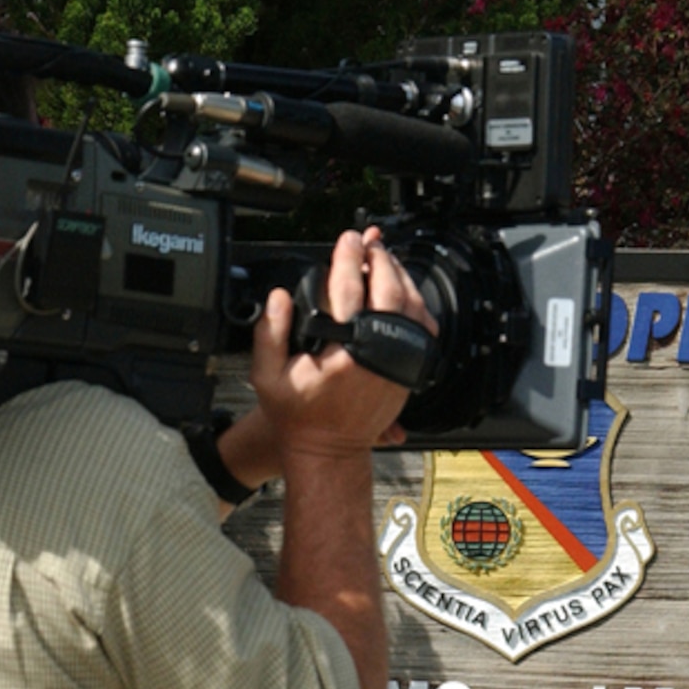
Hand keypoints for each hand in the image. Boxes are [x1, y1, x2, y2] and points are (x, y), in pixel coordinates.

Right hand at [250, 228, 430, 459]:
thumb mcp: (266, 375)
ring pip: (411, 305)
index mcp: (344, 351)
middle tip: (368, 242)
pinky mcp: (408, 371)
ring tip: (382, 258)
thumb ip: (270, 332)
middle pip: (390, 290)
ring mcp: (398, 364)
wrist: (328, 449)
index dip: (348, 257)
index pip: (350, 289)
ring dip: (399, 275)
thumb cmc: (299, 416)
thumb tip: (279, 296)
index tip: (347, 239)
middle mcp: (378, 355)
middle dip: (379, 258)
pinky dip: (414, 302)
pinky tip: (401, 290)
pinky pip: (422, 327)